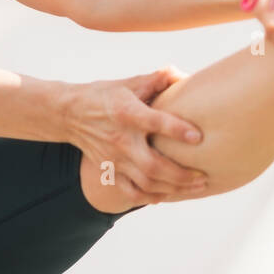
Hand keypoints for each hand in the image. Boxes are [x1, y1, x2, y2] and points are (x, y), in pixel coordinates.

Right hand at [61, 66, 208, 207]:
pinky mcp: (109, 170)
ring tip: (197, 187)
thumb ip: (158, 80)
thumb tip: (184, 76)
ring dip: (174, 189)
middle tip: (204, 176)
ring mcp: (114, 158)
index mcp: (127, 112)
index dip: (177, 130)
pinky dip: (151, 197)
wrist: (70, 114)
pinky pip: (131, 191)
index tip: (199, 137)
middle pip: (152, 165)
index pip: (155, 122)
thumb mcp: (129, 83)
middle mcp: (121, 139)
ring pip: (146, 182)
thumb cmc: (105, 95)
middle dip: (181, 175)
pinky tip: (168, 195)